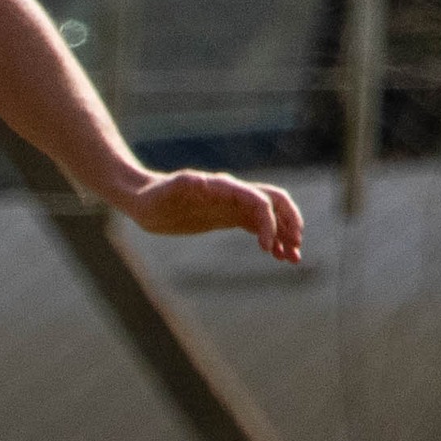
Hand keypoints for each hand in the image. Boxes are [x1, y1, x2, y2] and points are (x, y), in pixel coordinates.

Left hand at [119, 169, 303, 263]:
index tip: (266, 249)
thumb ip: (185, 186)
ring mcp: (233, 205)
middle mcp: (234, 194)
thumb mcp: (166, 193)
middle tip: (295, 247)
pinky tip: (278, 256)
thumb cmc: (154, 196)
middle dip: (289, 222)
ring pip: (270, 216)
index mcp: (224, 187)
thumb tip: (202, 182)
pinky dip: (271, 238)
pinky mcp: (228, 217)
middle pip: (275, 201)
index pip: (259, 200)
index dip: (269, 222)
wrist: (145, 201)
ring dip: (285, 233)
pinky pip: (258, 226)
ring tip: (293, 258)